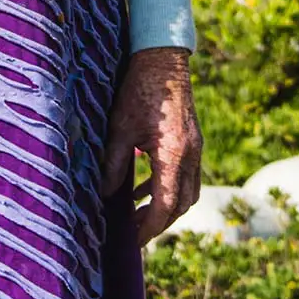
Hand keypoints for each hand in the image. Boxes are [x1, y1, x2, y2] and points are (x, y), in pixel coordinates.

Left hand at [103, 46, 202, 245]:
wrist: (163, 57)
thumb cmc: (139, 88)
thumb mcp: (119, 127)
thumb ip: (113, 164)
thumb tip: (103, 195)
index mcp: (174, 154)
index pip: (165, 204)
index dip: (149, 227)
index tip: (133, 241)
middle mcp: (190, 154)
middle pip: (181, 203)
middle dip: (159, 222)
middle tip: (133, 233)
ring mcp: (195, 147)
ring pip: (187, 191)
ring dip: (165, 206)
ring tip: (136, 214)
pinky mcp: (192, 140)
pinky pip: (185, 174)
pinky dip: (167, 187)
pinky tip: (142, 187)